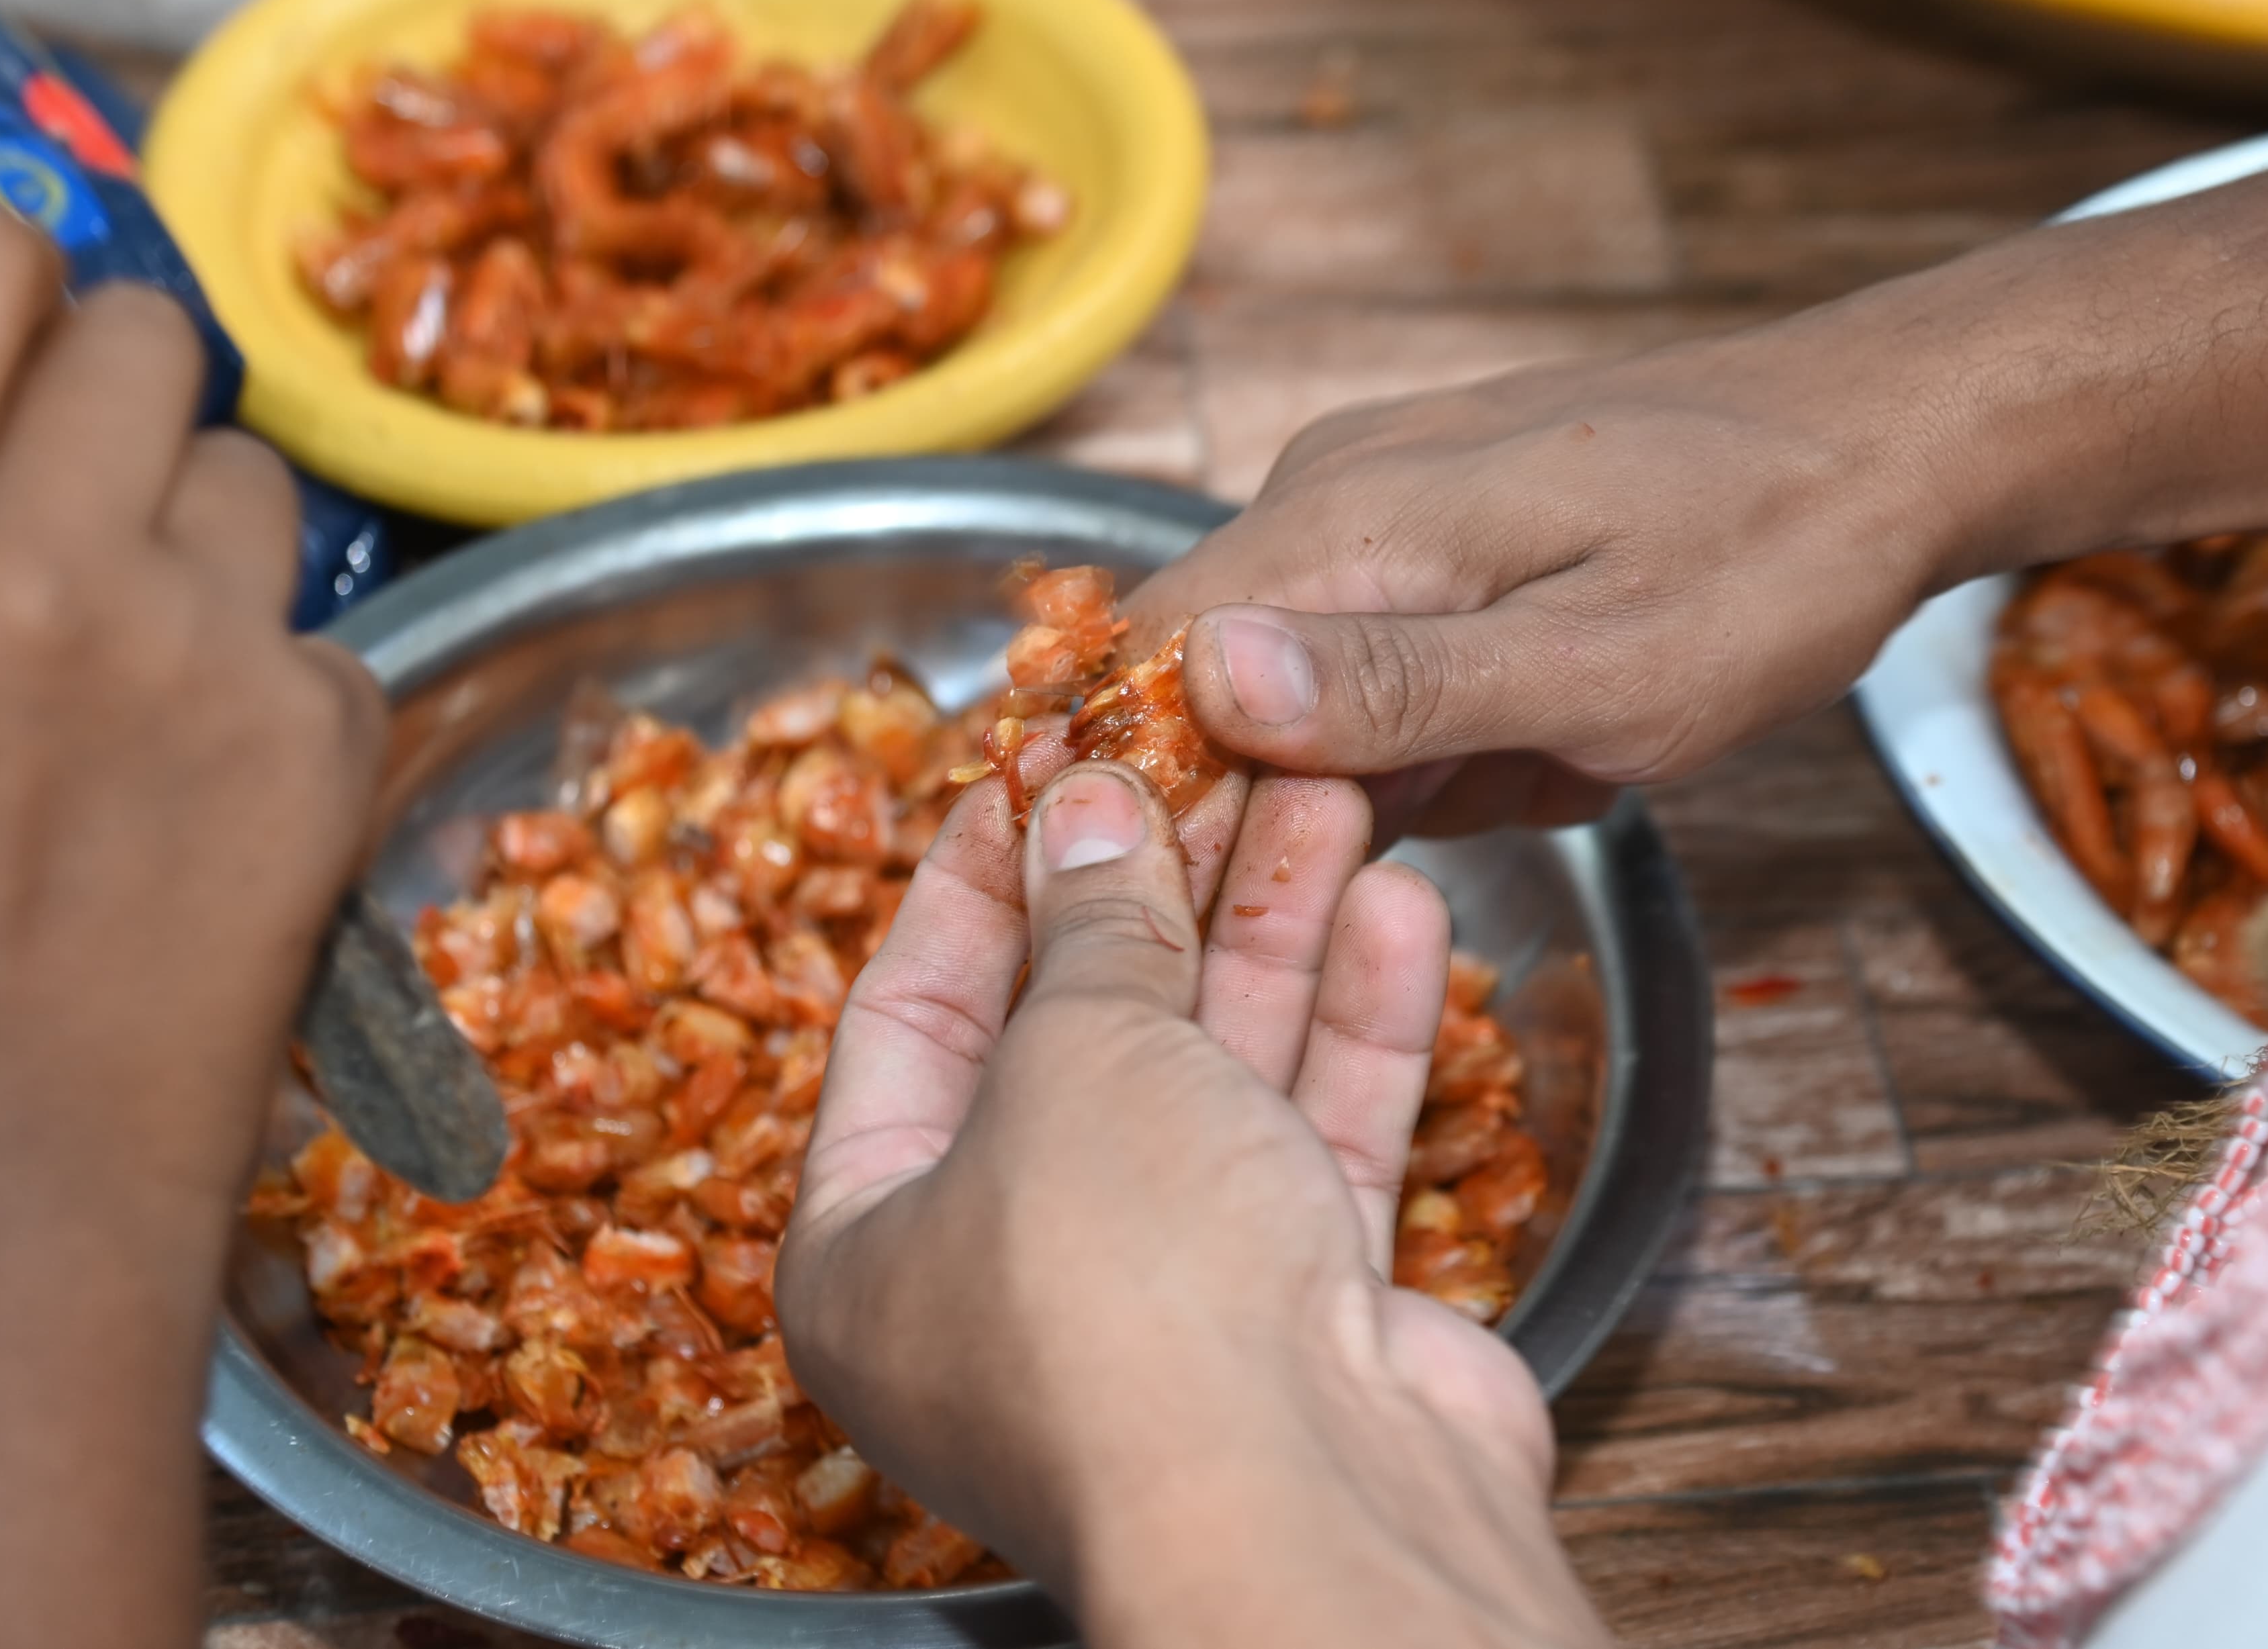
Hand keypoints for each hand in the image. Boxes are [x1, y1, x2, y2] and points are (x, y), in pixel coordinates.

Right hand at [0, 201, 387, 1648]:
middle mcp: (14, 566)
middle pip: (132, 328)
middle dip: (101, 381)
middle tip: (62, 482)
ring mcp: (190, 650)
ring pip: (247, 466)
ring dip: (191, 525)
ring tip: (128, 645)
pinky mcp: (317, 742)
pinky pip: (323, 630)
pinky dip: (273, 680)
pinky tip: (202, 780)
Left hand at [779, 760, 1603, 1647]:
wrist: (1313, 1514)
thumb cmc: (1129, 1295)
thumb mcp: (1075, 1060)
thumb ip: (1090, 930)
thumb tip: (1088, 814)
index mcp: (873, 1244)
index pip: (911, 1015)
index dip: (981, 877)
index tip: (1040, 761)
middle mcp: (1010, 1277)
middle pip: (1080, 1036)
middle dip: (1160, 886)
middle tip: (1214, 752)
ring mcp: (1164, 1300)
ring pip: (1215, 1075)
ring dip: (1274, 928)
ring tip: (1328, 787)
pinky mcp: (1301, 1315)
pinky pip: (1314, 1141)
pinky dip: (1353, 1026)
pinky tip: (1394, 906)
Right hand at [1129, 324, 1963, 837]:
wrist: (1887, 441)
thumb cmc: (1770, 562)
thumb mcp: (1605, 669)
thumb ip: (1402, 686)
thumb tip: (1210, 681)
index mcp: (1348, 520)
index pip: (1147, 662)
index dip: (1173, 790)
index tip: (1277, 879)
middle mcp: (1330, 494)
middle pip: (1217, 688)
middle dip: (1324, 794)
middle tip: (1505, 791)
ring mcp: (1379, 503)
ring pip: (1307, 692)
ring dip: (1415, 767)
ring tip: (1564, 752)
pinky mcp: (1432, 527)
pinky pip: (1382, 663)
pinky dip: (1457, 724)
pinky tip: (1565, 722)